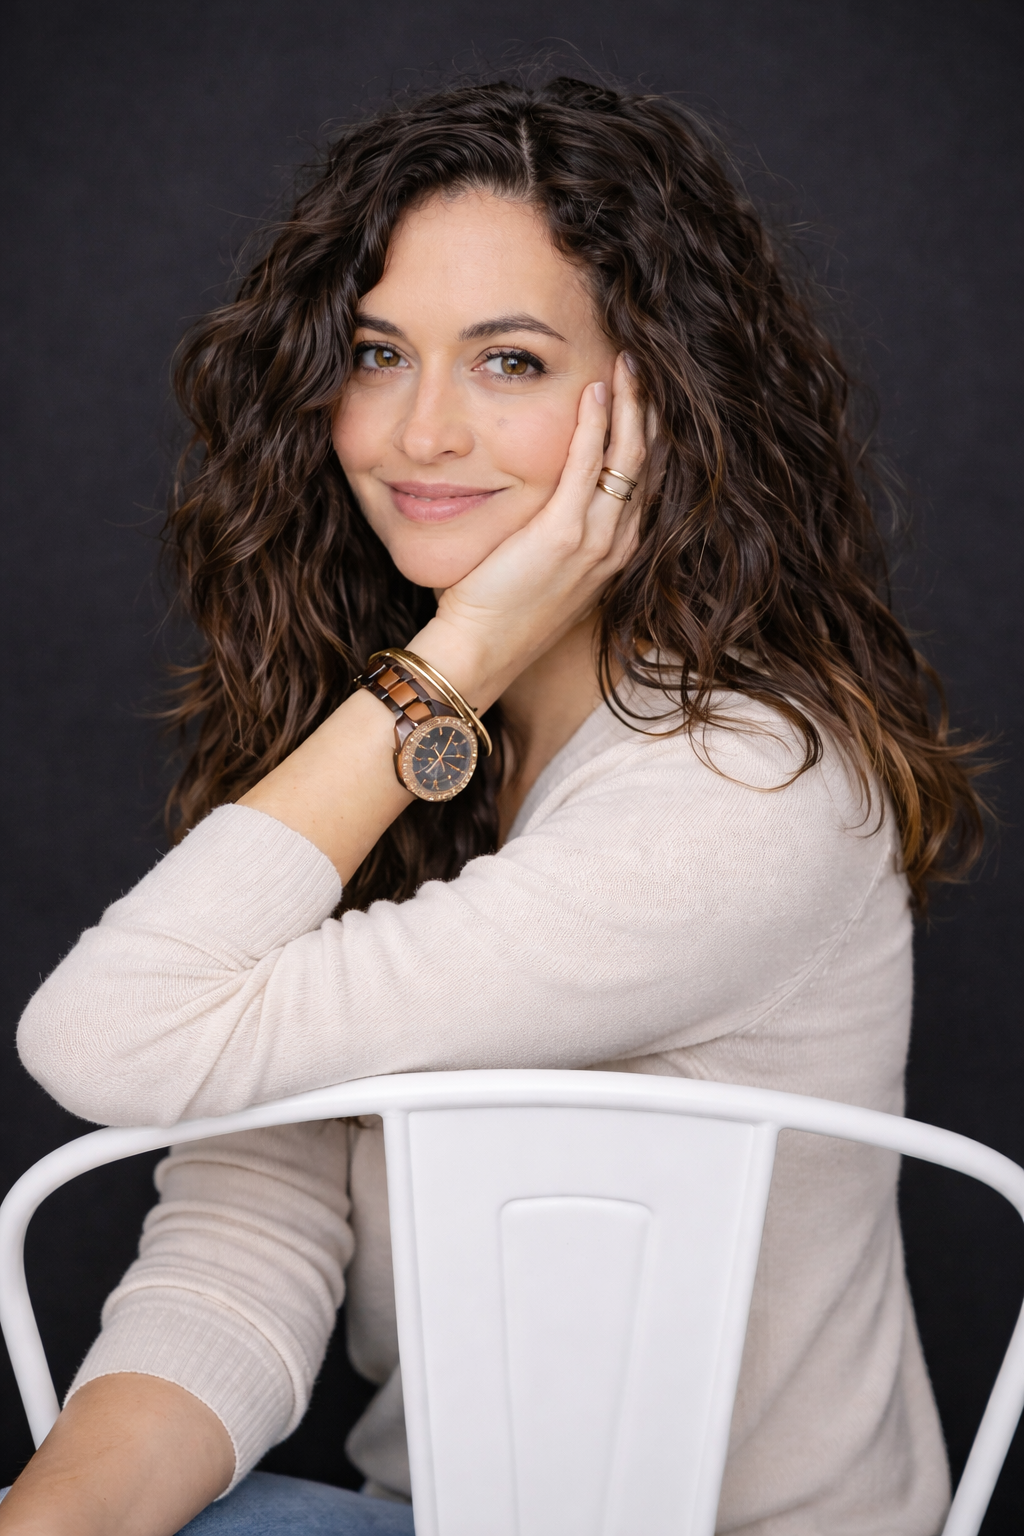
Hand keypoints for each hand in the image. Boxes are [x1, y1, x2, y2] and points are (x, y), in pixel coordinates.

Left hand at [414, 353, 647, 708]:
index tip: (641, 393)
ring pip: (629, 458)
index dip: (646, 432)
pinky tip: (595, 391)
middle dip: (648, 409)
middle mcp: (617, 544)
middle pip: (647, 462)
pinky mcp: (564, 535)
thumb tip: (544, 494)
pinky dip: (596, 424)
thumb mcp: (542, 566)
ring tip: (627, 364)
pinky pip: (588, 466)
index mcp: (615, 551)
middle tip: (641, 365)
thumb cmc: (500, 609)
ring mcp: (596, 541)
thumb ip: (556, 529)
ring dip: (629, 406)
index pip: (643, 479)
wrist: (482, 650)